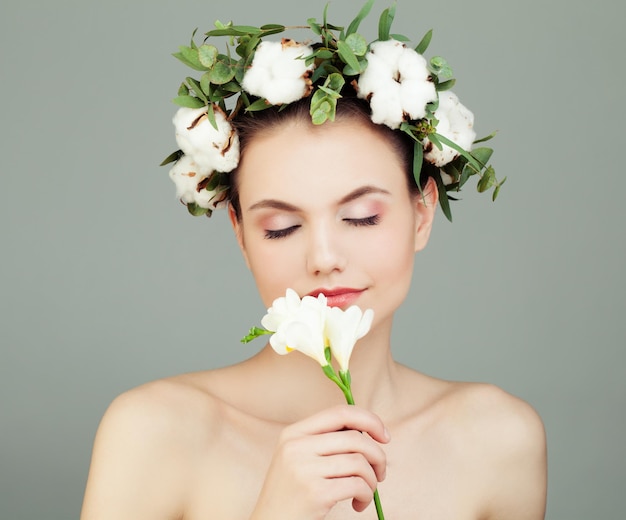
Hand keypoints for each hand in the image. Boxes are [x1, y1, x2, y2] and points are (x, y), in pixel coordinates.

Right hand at [250, 405, 389, 519]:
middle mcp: (296, 446)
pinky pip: (357, 485)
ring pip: (359, 462)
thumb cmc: (291, 494)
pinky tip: (358, 504)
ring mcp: (304, 469)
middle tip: (380, 473)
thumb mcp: (298, 458)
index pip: (340, 412)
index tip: (384, 436)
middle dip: (378, 455)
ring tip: (366, 491)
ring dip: (372, 479)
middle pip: (355, 438)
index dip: (369, 420)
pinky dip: (366, 495)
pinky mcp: (315, 492)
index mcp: (293, 433)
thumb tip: (368, 430)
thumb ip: (324, 441)